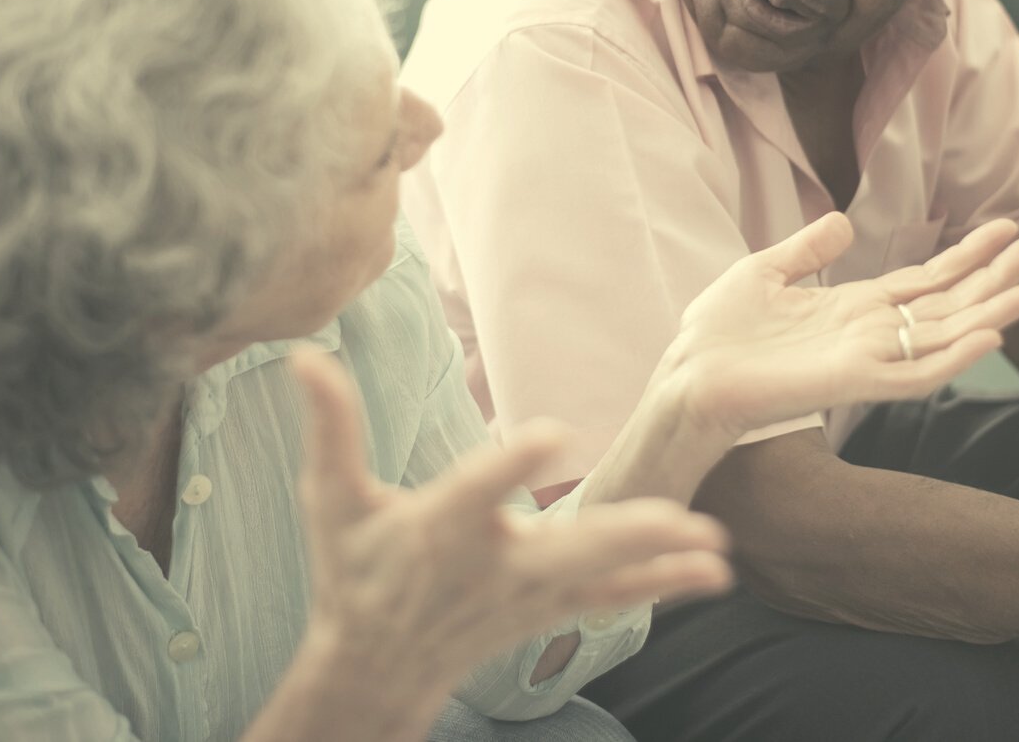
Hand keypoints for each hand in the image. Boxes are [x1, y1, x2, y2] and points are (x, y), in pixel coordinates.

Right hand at [288, 350, 732, 699]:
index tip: (550, 432)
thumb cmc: (352, 571)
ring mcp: (525, 595)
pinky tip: (713, 575)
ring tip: (715, 547)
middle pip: (563, 552)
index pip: (476, 492)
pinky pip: (612, 601)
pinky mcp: (546, 611)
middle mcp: (490, 567)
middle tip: (675, 517)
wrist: (374, 663)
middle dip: (621, 536)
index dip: (511, 465)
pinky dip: (662, 587)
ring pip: (600, 579)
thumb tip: (302, 353)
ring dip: (659, 561)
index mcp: (439, 531)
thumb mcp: (330, 500)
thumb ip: (330, 426)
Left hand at [657, 213, 1018, 438]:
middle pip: (949, 304)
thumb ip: (808, 249)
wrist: (687, 376)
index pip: (926, 281)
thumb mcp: (764, 272)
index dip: (967, 256)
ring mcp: (866, 360)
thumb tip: (845, 224)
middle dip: (995, 276)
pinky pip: (914, 374)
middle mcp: (870, 335)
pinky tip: (988, 337)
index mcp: (853, 308)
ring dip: (992, 313)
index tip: (1008, 227)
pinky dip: (952, 358)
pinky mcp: (852, 383)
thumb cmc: (717, 334)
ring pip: (945, 337)